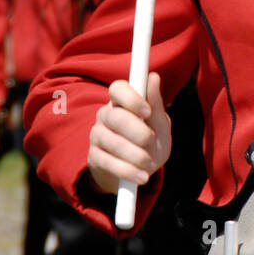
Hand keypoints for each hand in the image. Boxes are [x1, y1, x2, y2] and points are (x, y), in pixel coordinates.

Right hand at [87, 73, 171, 195]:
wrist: (139, 171)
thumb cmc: (150, 141)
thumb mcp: (159, 125)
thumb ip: (156, 104)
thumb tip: (153, 77)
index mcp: (122, 102)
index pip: (118, 88)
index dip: (131, 98)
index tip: (147, 111)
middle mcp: (106, 115)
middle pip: (115, 116)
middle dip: (136, 130)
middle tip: (150, 140)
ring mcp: (97, 136)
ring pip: (112, 141)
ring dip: (134, 154)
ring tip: (149, 164)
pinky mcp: (95, 158)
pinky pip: (108, 163)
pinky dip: (128, 171)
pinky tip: (142, 177)